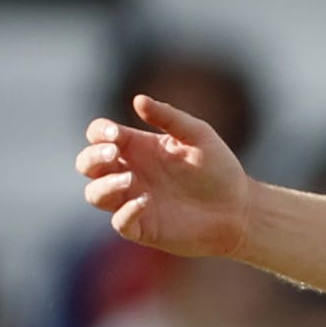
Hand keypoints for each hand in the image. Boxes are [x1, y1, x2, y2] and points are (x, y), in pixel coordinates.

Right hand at [77, 92, 256, 261]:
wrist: (238, 209)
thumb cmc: (218, 169)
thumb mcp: (198, 135)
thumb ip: (169, 117)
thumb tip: (138, 100)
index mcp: (137, 147)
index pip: (99, 135)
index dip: (99, 133)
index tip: (115, 135)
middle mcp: (130, 172)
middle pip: (87, 164)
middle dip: (93, 157)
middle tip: (114, 154)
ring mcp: (132, 200)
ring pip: (95, 194)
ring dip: (104, 185)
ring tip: (130, 179)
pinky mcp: (142, 227)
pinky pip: (119, 221)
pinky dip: (125, 212)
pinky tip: (145, 201)